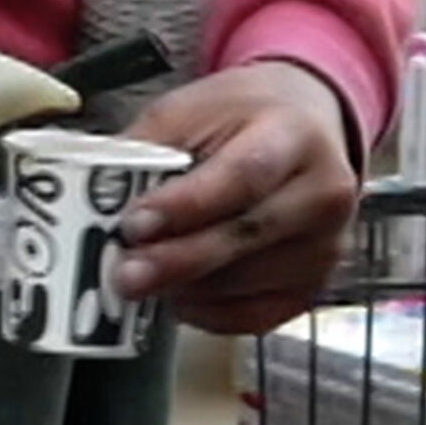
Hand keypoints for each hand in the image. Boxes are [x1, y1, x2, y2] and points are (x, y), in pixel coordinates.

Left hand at [110, 60, 361, 336]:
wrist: (306, 124)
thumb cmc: (243, 117)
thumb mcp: (193, 109)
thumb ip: (149, 150)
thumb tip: (98, 198)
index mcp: (295, 134)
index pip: (243, 176)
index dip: (186, 205)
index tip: (134, 224)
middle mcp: (324, 192)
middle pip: (246, 235)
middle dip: (177, 261)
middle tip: (124, 275)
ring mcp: (327, 245)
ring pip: (248, 283)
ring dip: (187, 288)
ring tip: (142, 278)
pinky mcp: (316, 284)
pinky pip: (257, 316)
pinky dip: (210, 314)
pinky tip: (180, 297)